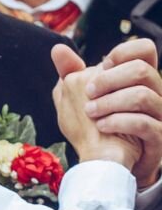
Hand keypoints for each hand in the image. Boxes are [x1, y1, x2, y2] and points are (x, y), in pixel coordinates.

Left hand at [82, 38, 161, 187]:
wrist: (110, 161)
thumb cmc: (96, 124)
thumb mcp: (81, 98)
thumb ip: (72, 73)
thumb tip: (58, 48)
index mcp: (137, 79)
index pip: (145, 49)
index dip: (123, 51)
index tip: (102, 64)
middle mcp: (155, 93)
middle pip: (142, 69)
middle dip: (109, 79)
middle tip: (88, 93)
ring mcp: (159, 115)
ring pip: (143, 95)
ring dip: (110, 102)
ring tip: (90, 112)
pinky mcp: (158, 137)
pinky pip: (145, 124)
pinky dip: (118, 122)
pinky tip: (101, 126)